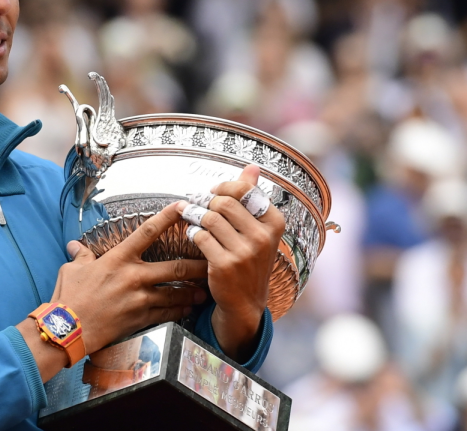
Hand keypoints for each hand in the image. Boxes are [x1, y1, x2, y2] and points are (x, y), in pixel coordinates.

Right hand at [50, 205, 208, 354]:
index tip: (183, 207)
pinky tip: (188, 310)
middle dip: (196, 265)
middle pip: (174, 267)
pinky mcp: (140, 319)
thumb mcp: (72, 269)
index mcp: (118, 258)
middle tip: (212, 261)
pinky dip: (179, 311)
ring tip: (206, 291)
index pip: (148, 232)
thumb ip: (80, 256)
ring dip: (192, 292)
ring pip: (175, 294)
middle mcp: (133, 276)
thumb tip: (76, 247)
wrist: (67, 329)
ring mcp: (139, 299)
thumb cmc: (68, 297)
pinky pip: (167, 314)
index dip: (167, 217)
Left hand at [173, 164, 284, 359]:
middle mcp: (263, 237)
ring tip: (191, 217)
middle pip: (223, 203)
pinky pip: (200, 236)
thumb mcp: (258, 228)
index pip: (245, 190)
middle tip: (196, 205)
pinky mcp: (225, 264)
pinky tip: (193, 235)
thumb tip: (252, 166)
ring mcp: (245, 252)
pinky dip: (192, 233)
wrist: (245, 301)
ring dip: (195, 216)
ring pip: (209, 218)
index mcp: (275, 223)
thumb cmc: (249, 259)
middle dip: (205, 202)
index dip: (223, 188)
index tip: (213, 193)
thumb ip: (253, 196)